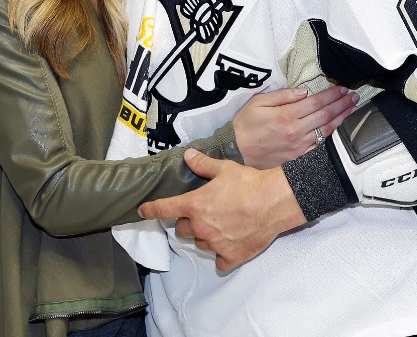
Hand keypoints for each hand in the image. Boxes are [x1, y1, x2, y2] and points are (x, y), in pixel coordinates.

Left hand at [139, 149, 305, 271]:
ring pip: (200, 244)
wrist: (274, 202)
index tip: (142, 212)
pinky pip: (219, 262)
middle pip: (181, 230)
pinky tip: (230, 246)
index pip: (164, 209)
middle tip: (201, 214)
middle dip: (187, 223)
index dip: (151, 210)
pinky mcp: (231, 256)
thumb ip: (202, 164)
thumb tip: (188, 155)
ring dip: (204, 237)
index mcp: (195, 205)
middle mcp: (201, 226)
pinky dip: (222, 255)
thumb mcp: (224, 169)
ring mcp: (215, 244)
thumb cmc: (249, 183)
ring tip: (220, 226)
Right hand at [233, 86, 358, 168]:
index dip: (332, 95)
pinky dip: (331, 136)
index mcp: (286, 116)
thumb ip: (282, 96)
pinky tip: (338, 129)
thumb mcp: (257, 103)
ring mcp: (299, 146)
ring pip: (326, 131)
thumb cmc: (244, 125)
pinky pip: (319, 146)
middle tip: (354, 96)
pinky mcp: (298, 157)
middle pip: (325, 115)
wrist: (235, 152)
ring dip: (341, 119)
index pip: (316, 102)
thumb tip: (304, 92)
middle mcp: (296, 131)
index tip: (343, 88)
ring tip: (352, 109)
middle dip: (341, 104)